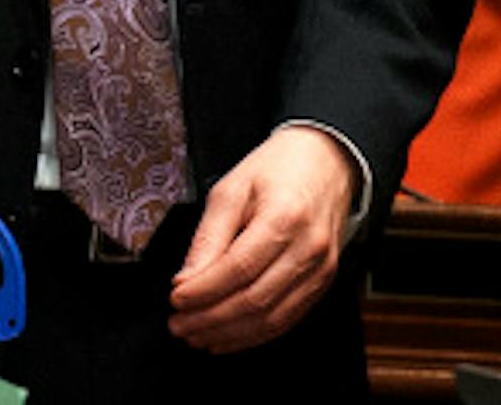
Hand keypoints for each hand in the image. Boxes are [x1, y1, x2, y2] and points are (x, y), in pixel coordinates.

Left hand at [168, 126, 355, 352]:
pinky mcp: (323, 283)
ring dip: (230, 334)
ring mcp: (321, 270)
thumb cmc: (276, 169)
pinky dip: (255, 334)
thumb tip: (186, 280)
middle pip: (255, 300)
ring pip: (272, 319)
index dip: (204, 291)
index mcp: (284, 217)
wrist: (325, 162)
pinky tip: (228, 337)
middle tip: (179, 324)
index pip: (238, 269)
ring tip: (197, 336)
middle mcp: (308, 249)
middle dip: (211, 319)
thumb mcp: (230, 190)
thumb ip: (208, 237)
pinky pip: (288, 319)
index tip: (175, 299)